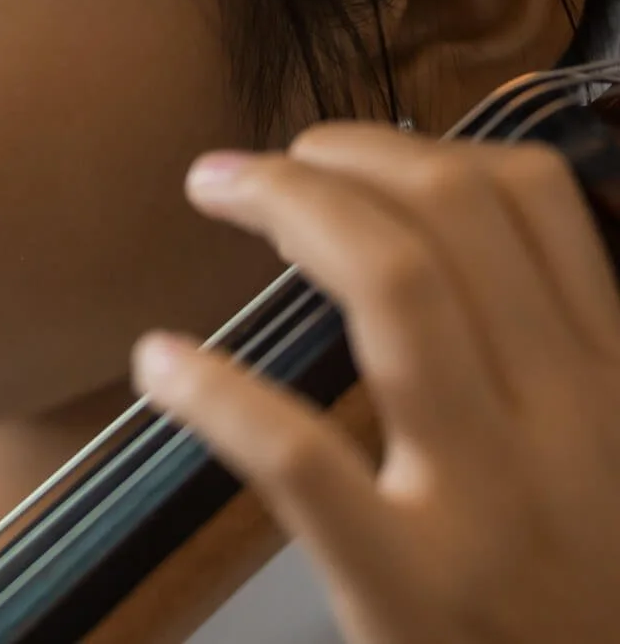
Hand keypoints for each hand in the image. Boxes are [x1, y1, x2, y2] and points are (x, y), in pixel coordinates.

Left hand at [132, 124, 619, 643]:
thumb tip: (405, 226)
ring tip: (213, 193)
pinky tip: (159, 360)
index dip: (413, 146)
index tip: (337, 158)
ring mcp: (494, 502)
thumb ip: (532, 353)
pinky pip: (300, 457)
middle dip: (334, 157)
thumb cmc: (571, 588)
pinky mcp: (411, 586)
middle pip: (451, 215)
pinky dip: (213, 389)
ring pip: (398, 289)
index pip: (532, 200)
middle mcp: (570, 420)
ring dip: (288, 207)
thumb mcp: (593, 455)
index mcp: (609, 380)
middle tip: (250, 168)